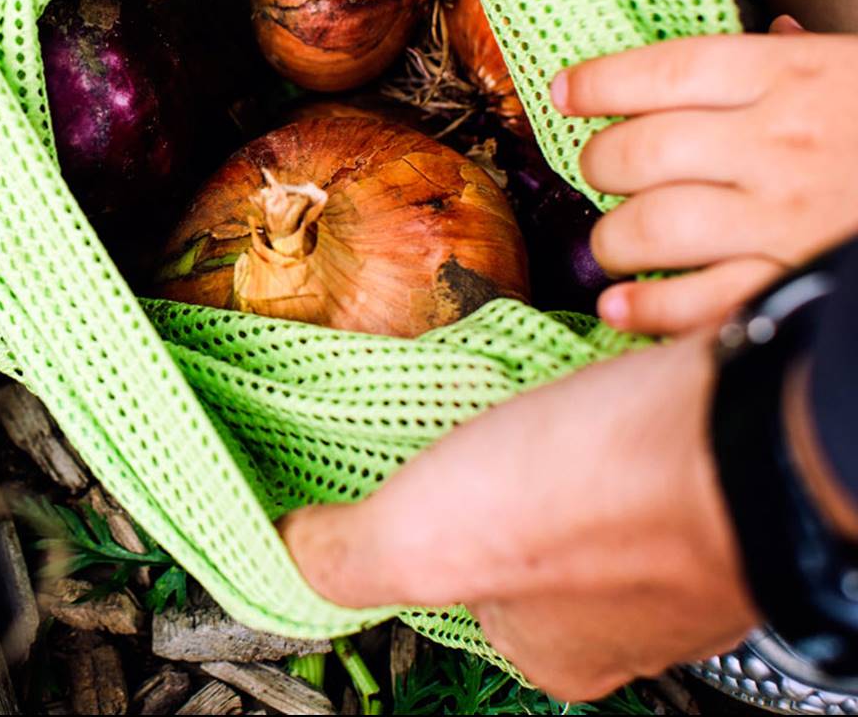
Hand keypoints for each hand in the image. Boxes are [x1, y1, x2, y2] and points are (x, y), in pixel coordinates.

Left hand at [280, 333, 756, 699]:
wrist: (742, 432)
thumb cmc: (597, 499)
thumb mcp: (422, 536)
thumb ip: (346, 556)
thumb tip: (285, 551)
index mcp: (545, 645)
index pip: (452, 587)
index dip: (415, 524)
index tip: (400, 471)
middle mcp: (614, 608)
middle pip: (518, 532)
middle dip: (484, 474)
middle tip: (457, 418)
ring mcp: (664, 539)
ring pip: (577, 486)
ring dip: (540, 438)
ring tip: (511, 393)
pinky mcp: (696, 468)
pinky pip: (625, 444)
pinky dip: (594, 413)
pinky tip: (578, 380)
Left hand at [554, 23, 857, 333]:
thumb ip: (798, 59)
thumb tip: (760, 33)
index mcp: (796, 76)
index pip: (663, 70)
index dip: (598, 81)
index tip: (564, 91)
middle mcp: (781, 144)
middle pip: (638, 150)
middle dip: (600, 163)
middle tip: (602, 170)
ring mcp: (787, 220)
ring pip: (652, 228)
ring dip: (613, 239)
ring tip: (613, 242)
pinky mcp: (795, 283)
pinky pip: (698, 303)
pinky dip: (647, 310)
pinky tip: (620, 306)